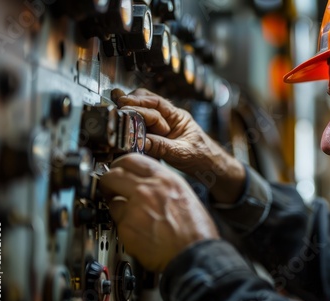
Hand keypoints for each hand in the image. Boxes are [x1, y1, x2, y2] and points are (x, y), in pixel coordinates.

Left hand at [99, 153, 219, 271]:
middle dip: (107, 181)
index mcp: (165, 179)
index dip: (120, 164)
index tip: (117, 169)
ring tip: (131, 218)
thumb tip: (148, 183)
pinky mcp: (126, 228)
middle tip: (110, 188)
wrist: (194, 255)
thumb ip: (164, 186)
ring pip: (112, 200)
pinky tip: (138, 232)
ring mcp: (135, 208)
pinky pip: (116, 222)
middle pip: (113, 175)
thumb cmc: (196, 231)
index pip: (131, 159)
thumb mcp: (185, 195)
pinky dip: (124, 227)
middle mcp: (148, 189)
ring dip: (117, 207)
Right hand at [111, 88, 245, 203]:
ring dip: (131, 116)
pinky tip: (125, 132)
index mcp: (178, 117)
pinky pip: (142, 130)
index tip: (124, 105)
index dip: (139, 102)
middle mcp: (169, 118)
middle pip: (145, 103)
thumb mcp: (182, 153)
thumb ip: (161, 147)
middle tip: (117, 109)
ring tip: (118, 119)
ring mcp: (162, 127)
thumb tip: (139, 141)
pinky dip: (133, 129)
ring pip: (142, 115)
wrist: (213, 169)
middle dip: (131, 104)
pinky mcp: (157, 138)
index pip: (156, 103)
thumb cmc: (204, 158)